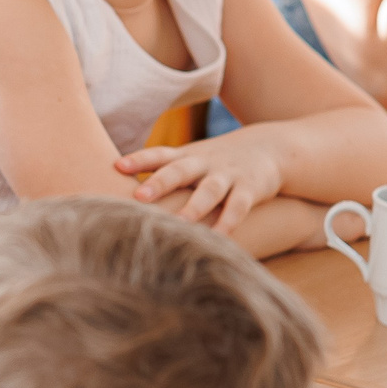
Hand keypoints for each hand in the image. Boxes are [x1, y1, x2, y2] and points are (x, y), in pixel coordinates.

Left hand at [114, 128, 287, 232]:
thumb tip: (116, 188)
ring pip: (209, 191)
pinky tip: (217, 239)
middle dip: (160, 182)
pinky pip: (238, 207)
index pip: (159, 155)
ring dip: (194, 207)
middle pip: (180, 170)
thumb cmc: (216, 162)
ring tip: (178, 224)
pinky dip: (228, 223)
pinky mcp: (251, 189)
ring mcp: (228, 175)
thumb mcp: (191, 160)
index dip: (139, 159)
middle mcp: (205, 163)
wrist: (271, 148)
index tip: (117, 166)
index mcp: (186, 156)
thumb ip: (161, 172)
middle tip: (139, 196)